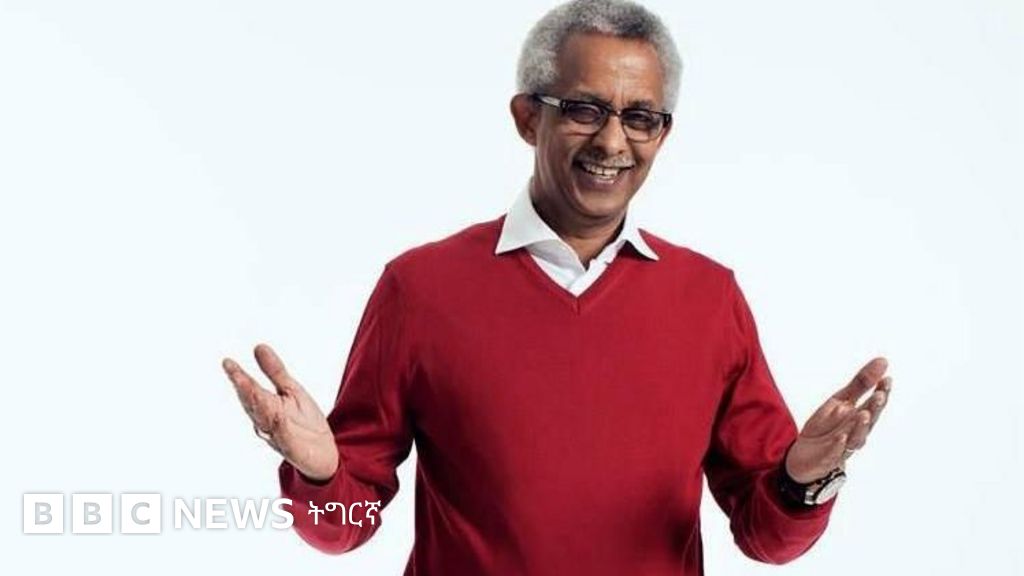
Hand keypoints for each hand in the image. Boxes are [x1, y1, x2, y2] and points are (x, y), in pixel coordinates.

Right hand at [221, 343, 338, 481]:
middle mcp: (266, 420)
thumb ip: (274, 370)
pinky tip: (278, 415)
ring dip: (257, 406)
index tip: (227, 362)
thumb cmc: (303, 421)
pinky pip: (283, 436)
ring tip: (251, 389)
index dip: (238, 376)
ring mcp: (277, 434)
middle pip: (252, 403)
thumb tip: (258, 347)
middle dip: (244, 390)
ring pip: (264, 418)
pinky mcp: (291, 446)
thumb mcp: (290, 389)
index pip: (249, 389)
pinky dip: (279, 427)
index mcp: (265, 405)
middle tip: (235, 375)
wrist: (321, 451)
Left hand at [785, 357, 891, 482]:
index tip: (887, 380)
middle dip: (874, 408)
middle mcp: (856, 432)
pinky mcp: (829, 458)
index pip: (874, 404)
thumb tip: (883, 361)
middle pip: (868, 420)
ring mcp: (844, 446)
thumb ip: (861, 383)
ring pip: (856, 438)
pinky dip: (838, 446)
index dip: (881, 393)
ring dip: (860, 427)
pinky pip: (835, 453)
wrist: (806, 455)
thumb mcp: (840, 400)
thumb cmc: (827, 427)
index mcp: (859, 416)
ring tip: (863, 414)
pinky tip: (841, 438)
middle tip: (879, 395)